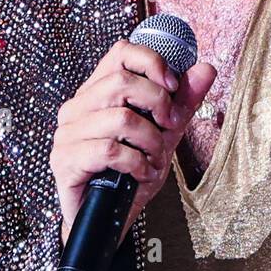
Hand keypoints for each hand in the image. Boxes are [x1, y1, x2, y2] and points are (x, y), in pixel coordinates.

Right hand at [50, 38, 216, 243]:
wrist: (108, 218)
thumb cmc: (130, 174)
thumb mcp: (164, 135)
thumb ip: (182, 102)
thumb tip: (206, 69)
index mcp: (97, 92)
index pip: (121, 52)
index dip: (152, 62)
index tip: (173, 87)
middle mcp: (77, 107)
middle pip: (122, 82)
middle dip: (159, 105)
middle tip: (171, 127)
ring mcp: (67, 133)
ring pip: (120, 118)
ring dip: (151, 141)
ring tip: (155, 158)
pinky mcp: (65, 160)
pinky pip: (110, 150)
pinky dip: (136, 163)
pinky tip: (142, 173)